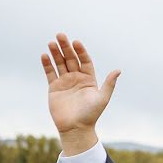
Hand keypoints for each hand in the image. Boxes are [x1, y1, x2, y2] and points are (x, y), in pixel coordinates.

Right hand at [41, 32, 120, 154]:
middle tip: (60, 35)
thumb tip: (118, 70)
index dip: (80, 51)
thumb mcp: (102, 98)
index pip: (84, 60)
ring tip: (51, 42)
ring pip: (59, 63)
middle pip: (70, 59)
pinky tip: (44, 55)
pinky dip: (47, 64)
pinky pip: (50, 73)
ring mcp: (65, 82)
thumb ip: (109, 84)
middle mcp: (77, 78)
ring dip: (55, 52)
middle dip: (66, 47)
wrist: (75, 128)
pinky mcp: (54, 87)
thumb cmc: (91, 114)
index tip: (76, 42)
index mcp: (89, 79)